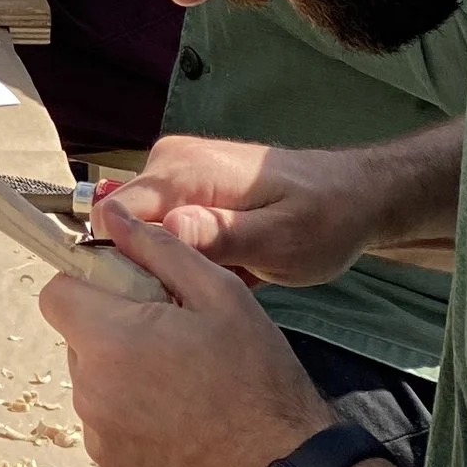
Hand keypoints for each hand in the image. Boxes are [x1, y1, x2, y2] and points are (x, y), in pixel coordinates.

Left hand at [36, 208, 333, 466]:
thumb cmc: (259, 382)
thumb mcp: (220, 294)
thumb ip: (157, 249)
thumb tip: (114, 217)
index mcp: (109, 341)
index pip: (57, 294)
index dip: (87, 284)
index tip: (125, 290)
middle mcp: (91, 392)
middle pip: (78, 339)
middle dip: (112, 329)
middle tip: (170, 336)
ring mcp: (100, 438)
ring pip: (94, 384)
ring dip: (122, 375)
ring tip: (182, 382)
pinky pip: (108, 427)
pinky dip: (133, 418)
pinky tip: (181, 420)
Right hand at [97, 134, 405, 286]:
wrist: (353, 197)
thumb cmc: (325, 219)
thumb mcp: (282, 239)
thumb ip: (223, 234)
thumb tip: (166, 229)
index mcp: (184, 170)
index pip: (113, 214)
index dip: (121, 262)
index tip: (155, 300)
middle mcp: (167, 164)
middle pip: (121, 228)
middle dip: (148, 269)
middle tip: (196, 302)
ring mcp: (174, 176)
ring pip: (139, 235)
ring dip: (169, 268)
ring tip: (215, 289)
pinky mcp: (183, 193)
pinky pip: (160, 232)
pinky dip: (184, 260)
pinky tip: (220, 275)